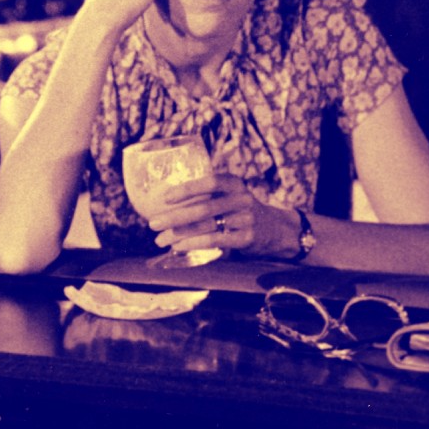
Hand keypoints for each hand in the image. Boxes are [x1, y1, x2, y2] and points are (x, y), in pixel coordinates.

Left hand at [145, 172, 290, 256]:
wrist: (276, 229)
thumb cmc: (240, 211)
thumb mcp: (229, 196)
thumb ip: (206, 197)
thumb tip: (165, 205)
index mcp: (234, 184)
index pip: (210, 182)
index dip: (187, 189)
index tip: (164, 198)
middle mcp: (242, 199)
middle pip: (203, 208)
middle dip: (174, 217)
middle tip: (153, 223)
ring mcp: (246, 219)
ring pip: (206, 226)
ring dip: (179, 234)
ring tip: (160, 239)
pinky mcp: (247, 238)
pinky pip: (215, 241)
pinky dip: (194, 243)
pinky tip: (179, 247)